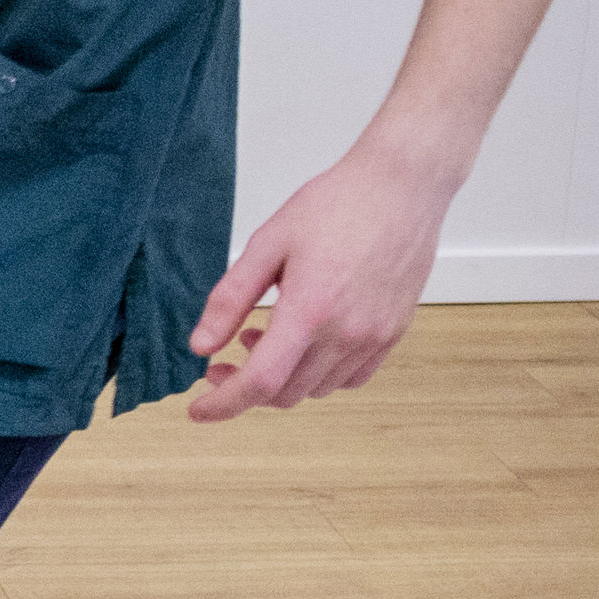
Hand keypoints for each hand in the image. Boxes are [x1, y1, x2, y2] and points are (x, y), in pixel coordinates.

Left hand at [185, 143, 455, 421]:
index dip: (224, 404)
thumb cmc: (335, 205)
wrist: (402, 188)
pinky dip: (318, 374)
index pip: (261, 382)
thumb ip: (230, 299)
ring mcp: (376, 337)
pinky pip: (351, 378)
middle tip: (220, 363)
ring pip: (317, 389)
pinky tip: (303, 343)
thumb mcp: (267, 244)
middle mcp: (347, 334)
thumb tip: (200, 346)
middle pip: (286, 392)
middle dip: (245, 387)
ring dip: (282, 379)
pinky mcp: (394, 333)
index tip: (196, 410)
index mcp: (310, 311)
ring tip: (260, 337)